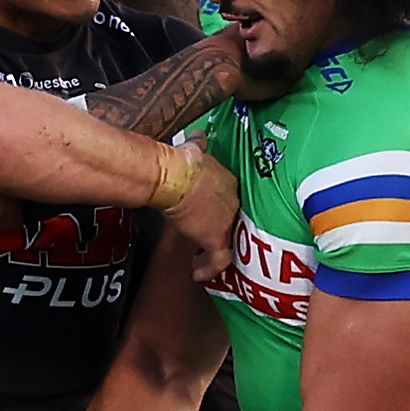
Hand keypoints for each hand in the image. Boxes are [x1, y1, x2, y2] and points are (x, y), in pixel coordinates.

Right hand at [163, 143, 237, 284]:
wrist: (176, 177)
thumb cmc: (181, 163)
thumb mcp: (194, 151)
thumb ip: (198, 145)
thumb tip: (196, 136)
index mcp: (228, 182)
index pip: (228, 200)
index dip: (219, 210)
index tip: (209, 216)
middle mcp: (233, 203)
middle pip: (230, 222)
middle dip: (218, 232)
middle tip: (205, 241)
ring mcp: (226, 222)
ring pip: (227, 243)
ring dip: (213, 252)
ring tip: (201, 260)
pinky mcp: (216, 239)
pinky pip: (218, 260)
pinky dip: (208, 269)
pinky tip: (198, 274)